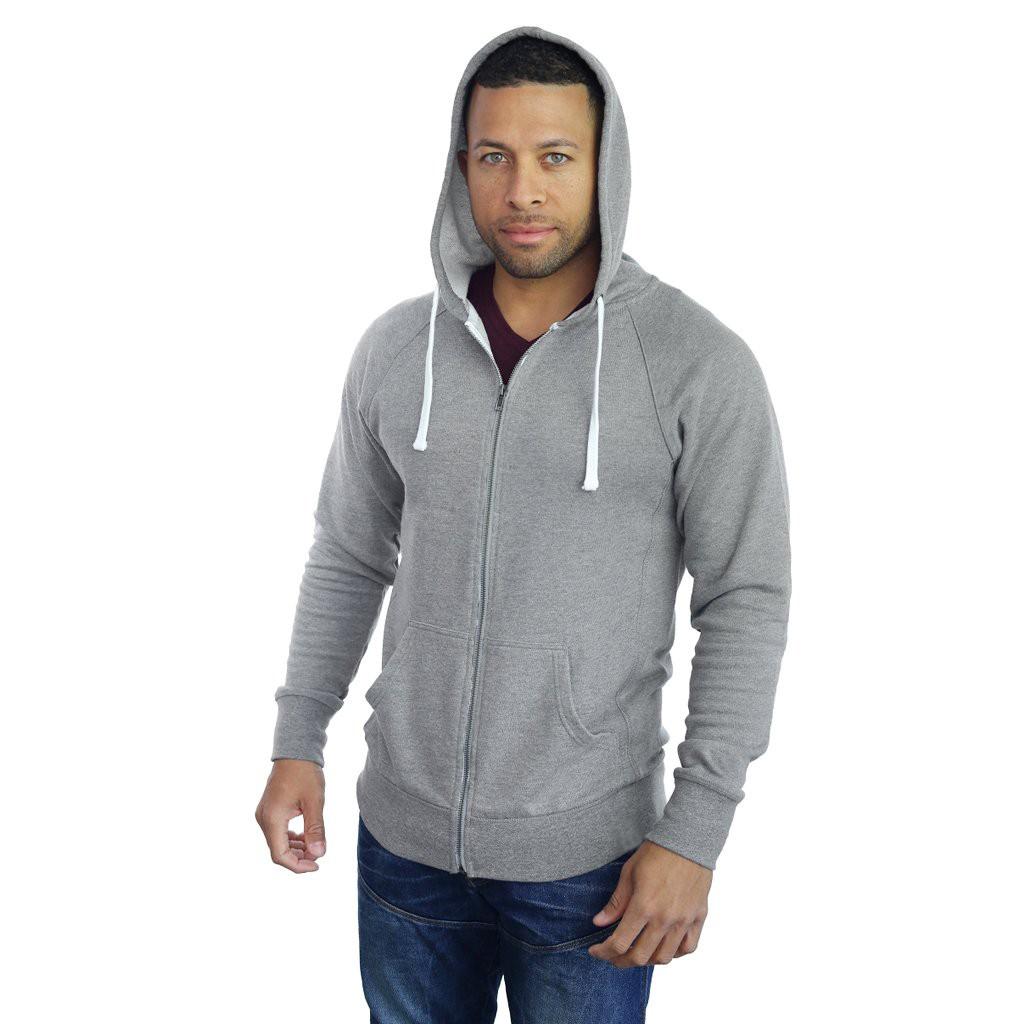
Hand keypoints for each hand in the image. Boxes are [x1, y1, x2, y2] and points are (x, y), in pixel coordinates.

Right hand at [255, 759, 326, 872]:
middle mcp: (263, 819)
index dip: (298, 865)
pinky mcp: (269, 810)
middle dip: (298, 858)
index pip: (280, 855)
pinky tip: (305, 837)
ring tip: (314, 846)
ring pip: (277, 842)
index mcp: (272, 818)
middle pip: (277, 851)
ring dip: (295, 849)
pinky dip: (291, 839)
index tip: (317, 864)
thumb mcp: (314, 802)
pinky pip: (277, 832)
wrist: (295, 751)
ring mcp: (264, 814)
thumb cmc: (305, 773)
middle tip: (319, 855)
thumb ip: (316, 829)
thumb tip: (319, 854)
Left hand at [587, 840, 711, 966]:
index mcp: (644, 906)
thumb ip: (616, 902)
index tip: (596, 951)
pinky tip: (664, 947)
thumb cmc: (656, 853)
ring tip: (636, 953)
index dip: (604, 952)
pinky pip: (688, 948)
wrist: (687, 840)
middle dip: (621, 961)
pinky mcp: (698, 918)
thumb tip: (599, 922)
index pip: (619, 943)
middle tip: (612, 956)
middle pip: (640, 957)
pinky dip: (674, 954)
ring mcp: (683, 921)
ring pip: (664, 957)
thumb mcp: (629, 873)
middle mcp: (664, 919)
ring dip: (646, 961)